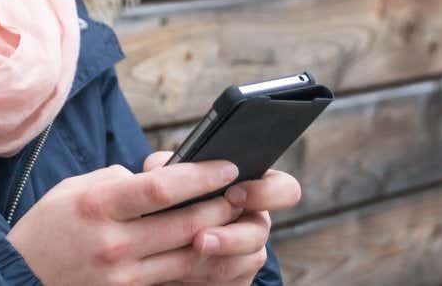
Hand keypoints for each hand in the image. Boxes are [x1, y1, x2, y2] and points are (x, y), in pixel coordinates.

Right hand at [6, 159, 243, 285]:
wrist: (19, 279)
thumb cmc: (48, 227)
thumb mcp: (74, 190)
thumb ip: (118, 182)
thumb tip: (161, 178)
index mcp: (98, 205)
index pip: (163, 188)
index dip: (202, 176)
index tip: (227, 166)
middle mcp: (113, 243)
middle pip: (184, 224)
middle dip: (221, 206)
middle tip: (243, 192)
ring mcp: (121, 276)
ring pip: (187, 256)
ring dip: (217, 236)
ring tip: (234, 218)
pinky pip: (172, 278)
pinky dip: (195, 262)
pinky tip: (209, 247)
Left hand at [142, 151, 300, 284]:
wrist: (157, 241)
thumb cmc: (170, 198)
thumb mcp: (170, 176)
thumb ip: (173, 167)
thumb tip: (166, 168)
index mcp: (252, 190)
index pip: (283, 189)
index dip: (266, 192)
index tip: (234, 193)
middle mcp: (255, 223)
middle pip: (261, 232)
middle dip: (231, 237)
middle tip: (202, 237)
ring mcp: (248, 255)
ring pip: (244, 262)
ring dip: (214, 259)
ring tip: (191, 250)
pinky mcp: (236, 281)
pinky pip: (227, 282)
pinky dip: (200, 278)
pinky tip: (178, 271)